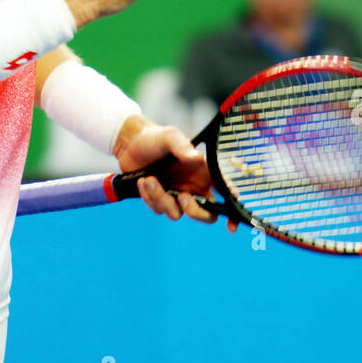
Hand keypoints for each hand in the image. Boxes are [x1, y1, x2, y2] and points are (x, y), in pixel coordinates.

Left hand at [113, 115, 238, 232]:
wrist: (129, 144)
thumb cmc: (155, 138)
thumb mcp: (169, 137)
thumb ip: (182, 146)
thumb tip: (196, 158)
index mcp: (203, 172)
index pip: (225, 192)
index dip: (232, 210)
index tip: (231, 225)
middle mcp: (193, 186)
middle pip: (206, 214)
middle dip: (195, 211)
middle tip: (181, 197)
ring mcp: (176, 195)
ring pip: (177, 214)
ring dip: (162, 199)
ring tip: (150, 180)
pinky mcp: (160, 199)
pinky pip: (159, 209)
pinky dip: (150, 198)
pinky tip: (143, 182)